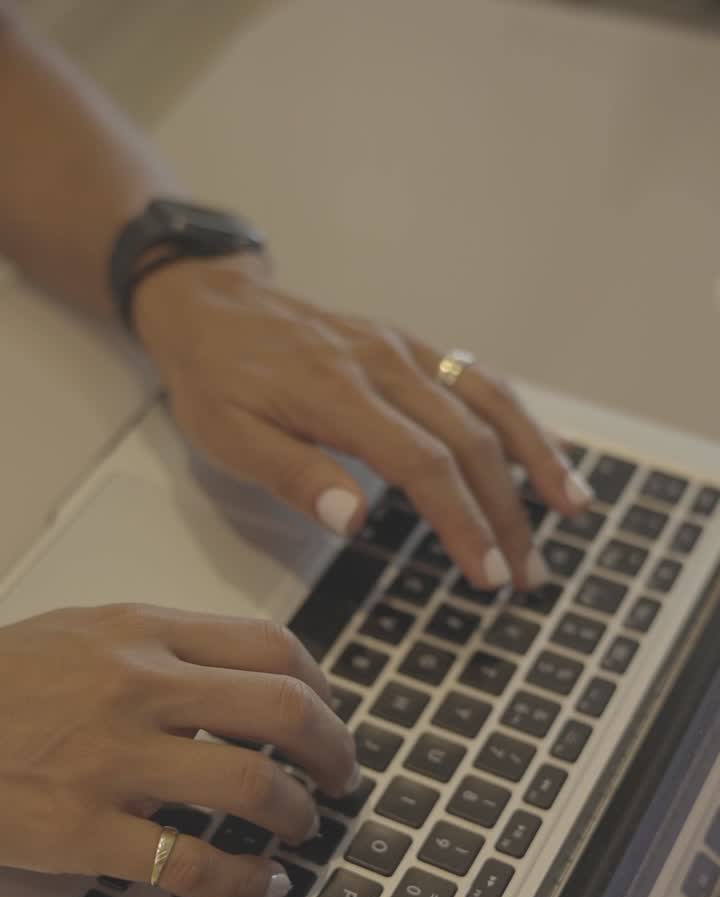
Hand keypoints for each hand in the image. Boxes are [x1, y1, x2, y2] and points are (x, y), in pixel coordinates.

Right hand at [0, 605, 355, 896]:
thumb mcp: (77, 635)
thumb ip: (157, 647)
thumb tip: (240, 677)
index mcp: (139, 632)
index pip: (269, 646)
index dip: (322, 686)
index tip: (330, 712)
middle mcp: (137, 686)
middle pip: (283, 709)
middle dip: (334, 748)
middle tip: (344, 777)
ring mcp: (113, 760)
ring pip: (249, 786)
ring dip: (297, 815)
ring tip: (304, 830)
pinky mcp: (84, 830)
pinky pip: (189, 863)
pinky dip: (242, 881)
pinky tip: (262, 886)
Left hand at [134, 254, 592, 591]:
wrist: (212, 305)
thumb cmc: (216, 380)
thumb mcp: (229, 437)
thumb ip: (293, 475)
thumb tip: (353, 518)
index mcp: (340, 393)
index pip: (423, 465)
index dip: (463, 522)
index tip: (487, 574)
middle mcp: (386, 365)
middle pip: (470, 442)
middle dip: (507, 513)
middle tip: (527, 575)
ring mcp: (405, 350)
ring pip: (490, 404)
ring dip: (537, 460)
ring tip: (574, 510)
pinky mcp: (412, 346)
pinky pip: (480, 380)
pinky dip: (522, 420)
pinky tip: (546, 455)